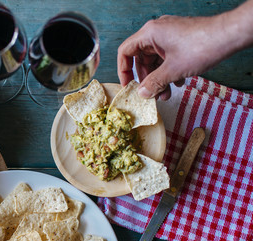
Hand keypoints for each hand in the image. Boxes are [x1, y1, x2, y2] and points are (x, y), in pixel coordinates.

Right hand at [117, 10, 249, 99]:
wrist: (230, 35)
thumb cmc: (202, 45)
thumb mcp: (173, 70)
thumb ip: (153, 83)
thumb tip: (142, 93)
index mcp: (150, 33)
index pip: (126, 52)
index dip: (123, 70)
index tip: (128, 85)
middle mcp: (157, 32)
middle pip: (141, 58)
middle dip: (146, 79)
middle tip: (150, 95)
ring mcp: (169, 35)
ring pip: (156, 60)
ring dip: (159, 78)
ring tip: (166, 94)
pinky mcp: (180, 39)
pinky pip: (167, 57)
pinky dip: (169, 71)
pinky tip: (178, 83)